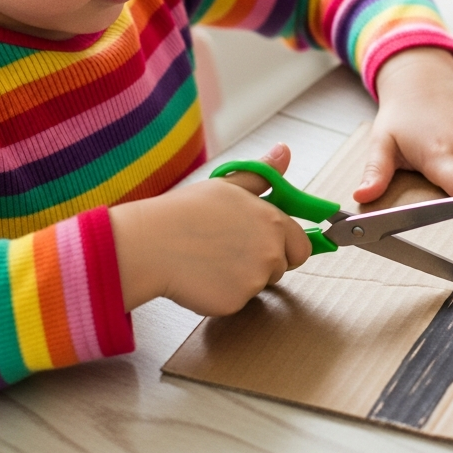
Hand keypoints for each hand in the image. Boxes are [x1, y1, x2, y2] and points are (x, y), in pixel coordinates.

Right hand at [111, 143, 310, 313]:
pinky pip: (237, 301)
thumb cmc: (185, 211)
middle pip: (282, 267)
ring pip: (258, 285)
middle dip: (265, 264)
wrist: (151, 243)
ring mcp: (254, 279)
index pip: (301, 245)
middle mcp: (271, 251)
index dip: (284, 246)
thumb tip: (284, 151)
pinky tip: (202, 277)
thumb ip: (263, 174)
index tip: (266, 245)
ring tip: (210, 259)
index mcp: (272, 220)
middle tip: (230, 251)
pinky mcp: (236, 302)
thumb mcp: (228, 186)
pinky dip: (223, 294)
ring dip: (242, 278)